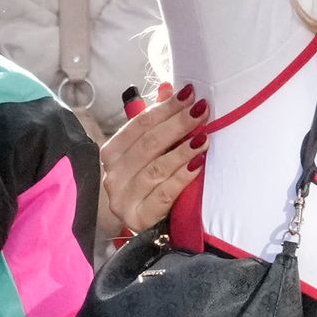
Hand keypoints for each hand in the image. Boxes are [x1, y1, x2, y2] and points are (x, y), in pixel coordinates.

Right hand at [99, 84, 204, 244]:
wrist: (147, 228)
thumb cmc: (148, 183)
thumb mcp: (149, 151)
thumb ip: (155, 122)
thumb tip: (167, 88)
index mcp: (112, 153)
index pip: (139, 124)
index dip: (165, 108)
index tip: (190, 95)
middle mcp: (112, 175)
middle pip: (148, 144)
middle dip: (177, 125)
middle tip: (202, 111)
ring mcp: (123, 199)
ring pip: (155, 169)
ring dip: (182, 151)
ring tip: (204, 138)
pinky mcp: (138, 218)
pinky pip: (164, 194)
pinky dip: (182, 178)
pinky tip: (197, 165)